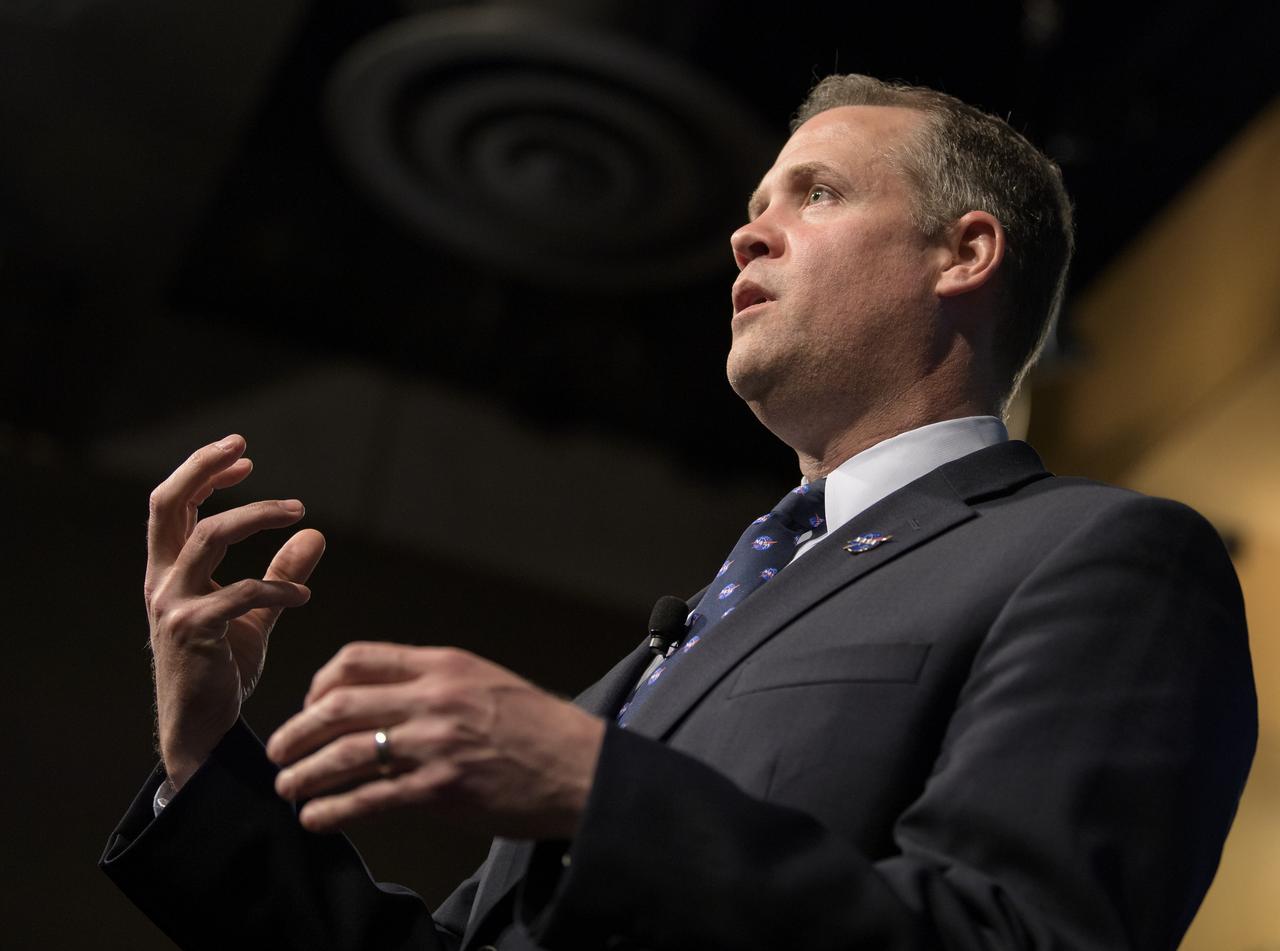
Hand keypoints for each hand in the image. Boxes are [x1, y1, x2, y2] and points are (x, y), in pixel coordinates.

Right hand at [146, 434, 324, 789]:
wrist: (202, 729)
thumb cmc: (222, 668)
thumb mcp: (255, 613)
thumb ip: (281, 573)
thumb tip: (314, 533)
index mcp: (170, 572)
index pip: (174, 506)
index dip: (203, 473)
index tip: (245, 457)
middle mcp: (162, 582)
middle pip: (168, 504)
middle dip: (201, 468)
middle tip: (243, 448)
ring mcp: (171, 605)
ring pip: (208, 537)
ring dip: (257, 516)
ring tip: (298, 513)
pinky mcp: (191, 632)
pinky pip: (239, 593)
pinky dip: (277, 589)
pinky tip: (302, 599)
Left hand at [265, 643, 605, 837]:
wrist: (581, 767)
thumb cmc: (538, 727)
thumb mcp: (486, 682)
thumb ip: (435, 683)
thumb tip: (383, 699)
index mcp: (443, 665)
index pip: (358, 659)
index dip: (320, 683)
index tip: (310, 705)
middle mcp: (434, 698)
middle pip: (338, 705)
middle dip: (296, 730)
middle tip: (280, 750)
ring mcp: (435, 744)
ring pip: (344, 754)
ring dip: (304, 773)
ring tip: (288, 787)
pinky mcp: (439, 789)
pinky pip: (368, 798)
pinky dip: (332, 810)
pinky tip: (316, 818)